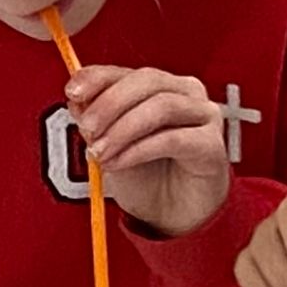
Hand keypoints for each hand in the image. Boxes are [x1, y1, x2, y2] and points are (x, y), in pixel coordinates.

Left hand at [65, 64, 232, 234]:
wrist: (172, 215)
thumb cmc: (147, 177)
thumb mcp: (110, 145)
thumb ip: (96, 120)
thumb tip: (77, 101)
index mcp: (161, 86)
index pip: (128, 71)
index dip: (98, 78)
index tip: (73, 92)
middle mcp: (187, 94)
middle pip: (147, 81)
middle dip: (110, 103)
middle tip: (86, 128)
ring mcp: (205, 116)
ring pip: (161, 106)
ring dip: (122, 129)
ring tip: (100, 152)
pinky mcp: (213, 146)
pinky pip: (173, 139)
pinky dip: (138, 150)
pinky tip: (118, 162)